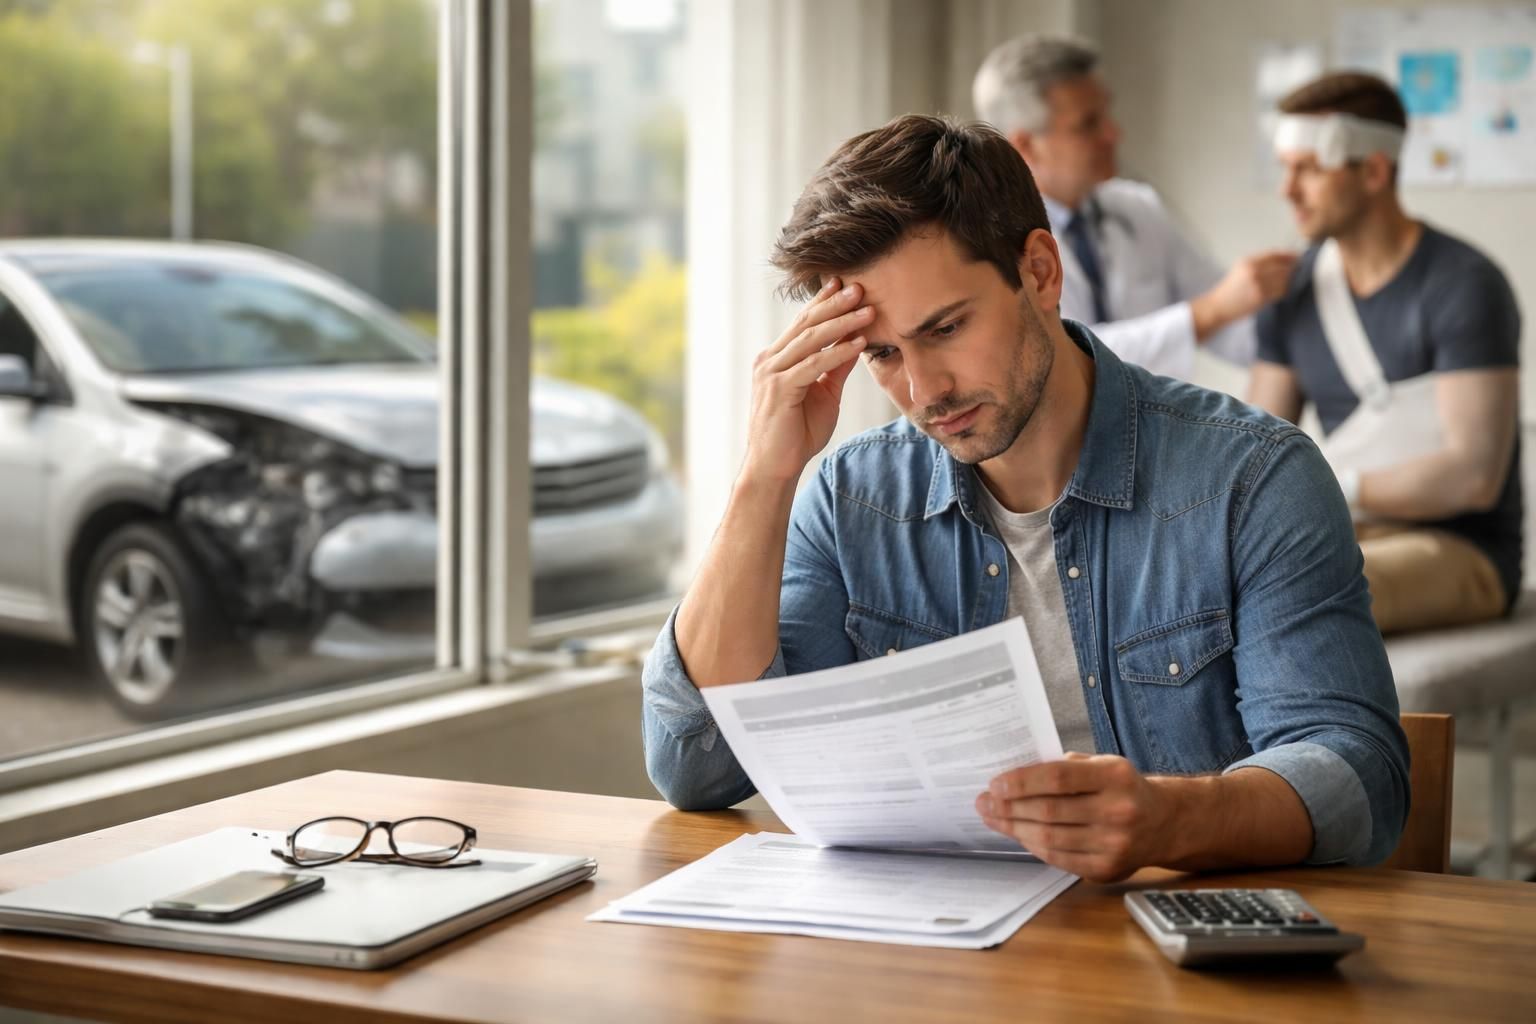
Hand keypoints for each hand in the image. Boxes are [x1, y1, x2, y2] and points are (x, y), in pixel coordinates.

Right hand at [742, 277, 872, 482]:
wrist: (775, 467)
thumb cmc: (796, 434)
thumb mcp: (823, 395)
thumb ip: (834, 369)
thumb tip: (854, 344)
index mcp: (778, 359)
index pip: (803, 323)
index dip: (825, 302)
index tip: (847, 284)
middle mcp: (770, 360)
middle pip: (806, 323)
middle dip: (835, 304)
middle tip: (860, 287)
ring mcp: (772, 373)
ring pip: (810, 339)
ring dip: (842, 323)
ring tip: (867, 310)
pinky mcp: (779, 389)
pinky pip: (813, 365)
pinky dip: (837, 353)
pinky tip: (857, 344)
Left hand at [975, 753, 1177, 882]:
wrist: (1164, 823)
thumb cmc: (1122, 789)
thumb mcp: (1103, 765)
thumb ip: (1064, 767)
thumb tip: (1014, 775)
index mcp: (1115, 777)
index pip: (1059, 778)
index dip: (1022, 782)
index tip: (995, 784)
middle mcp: (1118, 811)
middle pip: (1050, 811)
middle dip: (1009, 807)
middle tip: (984, 801)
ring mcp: (1114, 845)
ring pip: (1050, 838)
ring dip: (1014, 828)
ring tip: (993, 817)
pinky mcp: (1107, 870)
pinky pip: (1058, 859)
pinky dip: (1033, 846)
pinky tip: (1018, 834)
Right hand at [1191, 249, 1297, 338]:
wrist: (1217, 307)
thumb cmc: (1229, 289)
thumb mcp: (1240, 269)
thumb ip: (1259, 263)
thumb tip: (1283, 260)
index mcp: (1248, 261)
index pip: (1275, 255)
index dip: (1289, 256)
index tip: (1297, 258)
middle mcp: (1254, 271)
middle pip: (1284, 267)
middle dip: (1292, 270)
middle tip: (1296, 272)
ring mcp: (1259, 284)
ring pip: (1285, 280)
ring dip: (1289, 282)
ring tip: (1286, 283)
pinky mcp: (1261, 298)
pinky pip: (1280, 292)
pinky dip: (1283, 292)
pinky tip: (1279, 292)